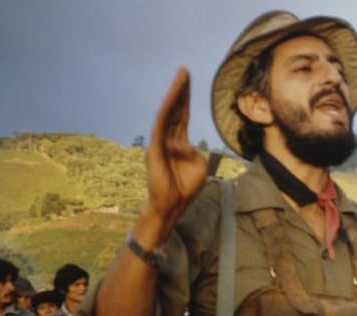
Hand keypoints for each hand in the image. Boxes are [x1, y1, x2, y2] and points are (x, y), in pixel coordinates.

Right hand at [143, 67, 208, 242]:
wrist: (172, 204)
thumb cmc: (185, 187)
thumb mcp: (200, 166)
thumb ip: (198, 150)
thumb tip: (192, 144)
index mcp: (179, 141)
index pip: (183, 114)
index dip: (186, 97)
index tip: (189, 79)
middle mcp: (168, 137)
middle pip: (175, 109)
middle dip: (180, 90)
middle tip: (184, 70)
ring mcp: (160, 142)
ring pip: (167, 113)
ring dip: (173, 95)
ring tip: (180, 77)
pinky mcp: (155, 148)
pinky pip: (160, 125)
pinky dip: (166, 110)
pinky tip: (171, 98)